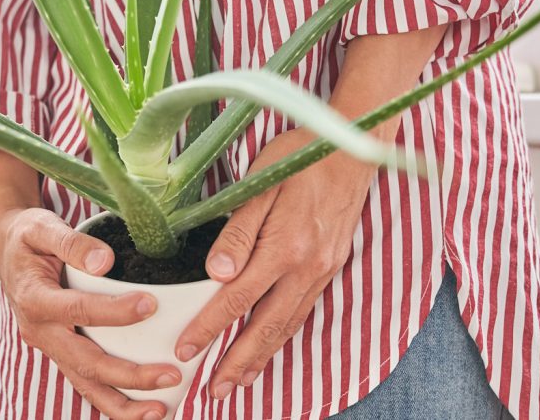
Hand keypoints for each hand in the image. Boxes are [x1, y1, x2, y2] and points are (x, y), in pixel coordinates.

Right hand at [0, 207, 180, 419]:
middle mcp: (40, 331)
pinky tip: (145, 407)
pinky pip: (87, 382)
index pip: (77, 310)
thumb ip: (72, 243)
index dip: (114, 312)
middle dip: (129, 374)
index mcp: (34, 299)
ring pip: (85, 385)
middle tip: (171, 373)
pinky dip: (114, 399)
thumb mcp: (43, 227)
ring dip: (122, 404)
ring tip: (160, 411)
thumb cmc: (29, 238)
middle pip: (85, 362)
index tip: (151, 306)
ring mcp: (50, 347)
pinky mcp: (61, 353)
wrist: (7, 252)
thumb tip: (104, 262)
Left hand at [174, 130, 378, 399]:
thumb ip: (238, 231)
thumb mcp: (261, 183)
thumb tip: (217, 273)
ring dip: (261, 357)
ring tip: (239, 380)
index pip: (238, 298)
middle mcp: (307, 267)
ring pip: (287, 325)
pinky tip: (271, 345)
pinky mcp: (331, 268)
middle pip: (265, 326)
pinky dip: (284, 335)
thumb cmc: (301, 158)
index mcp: (285, 247)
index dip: (210, 327)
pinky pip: (304, 312)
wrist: (353, 149)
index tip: (186, 349)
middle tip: (212, 390)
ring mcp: (323, 271)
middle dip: (237, 362)